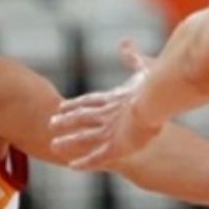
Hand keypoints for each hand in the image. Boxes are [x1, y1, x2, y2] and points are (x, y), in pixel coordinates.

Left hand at [49, 42, 163, 169]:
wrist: (157, 98)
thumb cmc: (155, 83)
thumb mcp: (143, 68)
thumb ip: (132, 57)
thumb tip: (125, 41)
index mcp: (114, 97)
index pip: (91, 101)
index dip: (76, 104)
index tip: (62, 107)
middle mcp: (109, 114)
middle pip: (82, 117)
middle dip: (66, 121)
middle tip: (51, 123)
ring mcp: (112, 130)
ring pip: (85, 137)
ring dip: (69, 141)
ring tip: (53, 145)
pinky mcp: (117, 145)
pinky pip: (98, 156)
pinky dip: (85, 161)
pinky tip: (72, 166)